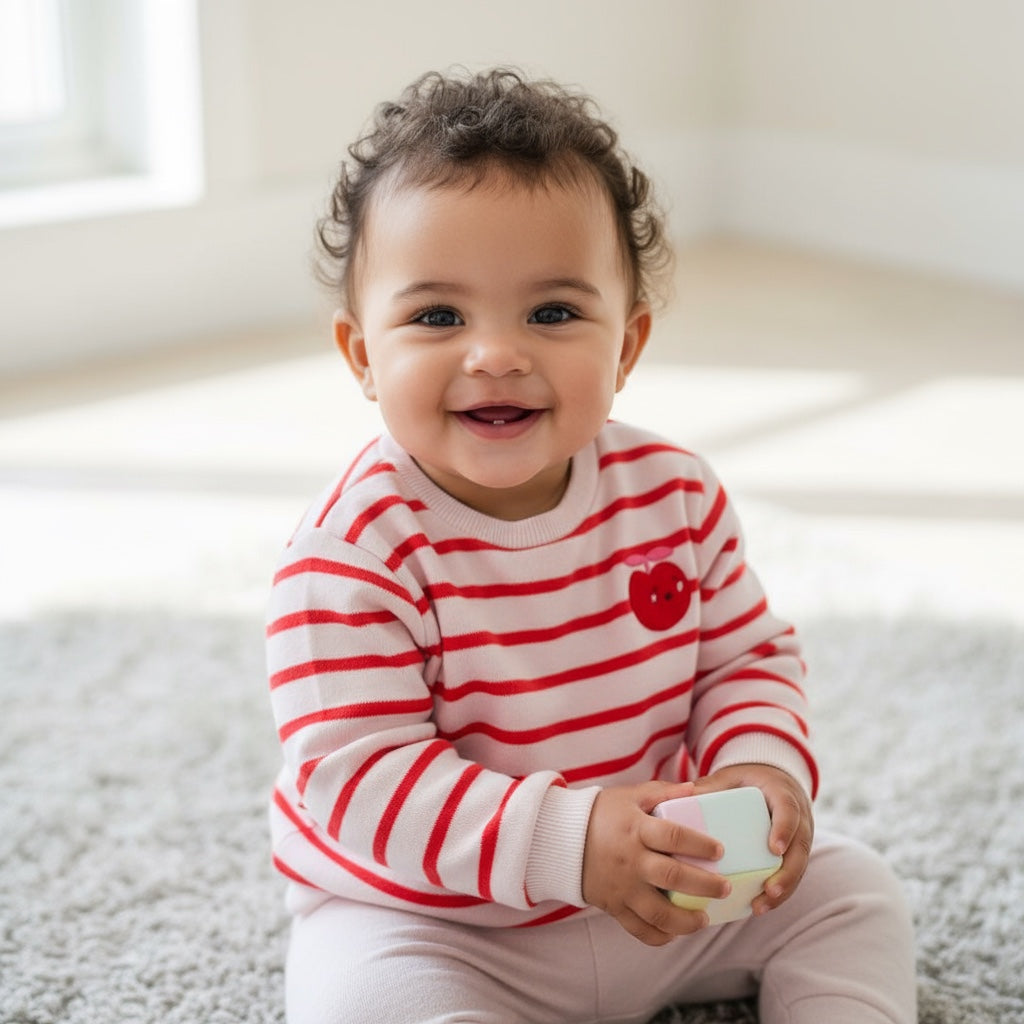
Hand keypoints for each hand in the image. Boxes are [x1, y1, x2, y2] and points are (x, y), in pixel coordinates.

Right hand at [581, 780, 730, 945]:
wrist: (560, 838)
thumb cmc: (600, 814)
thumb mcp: (628, 796)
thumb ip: (661, 793)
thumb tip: (694, 789)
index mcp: (635, 829)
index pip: (673, 836)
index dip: (699, 844)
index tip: (720, 850)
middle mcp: (630, 860)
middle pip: (672, 876)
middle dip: (704, 885)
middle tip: (724, 887)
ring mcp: (621, 887)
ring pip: (658, 912)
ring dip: (686, 920)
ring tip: (704, 918)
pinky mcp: (613, 906)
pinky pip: (638, 929)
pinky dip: (659, 936)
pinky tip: (675, 933)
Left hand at [690, 763, 813, 915]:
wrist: (772, 781)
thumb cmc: (747, 780)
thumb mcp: (731, 778)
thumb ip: (710, 786)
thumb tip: (680, 796)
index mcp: (783, 794)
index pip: (789, 811)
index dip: (785, 829)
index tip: (774, 849)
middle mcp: (798, 818)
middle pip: (800, 848)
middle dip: (787, 873)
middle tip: (769, 890)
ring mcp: (799, 838)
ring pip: (798, 867)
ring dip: (783, 890)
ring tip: (760, 907)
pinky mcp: (794, 854)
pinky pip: (793, 876)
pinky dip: (779, 894)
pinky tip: (760, 907)